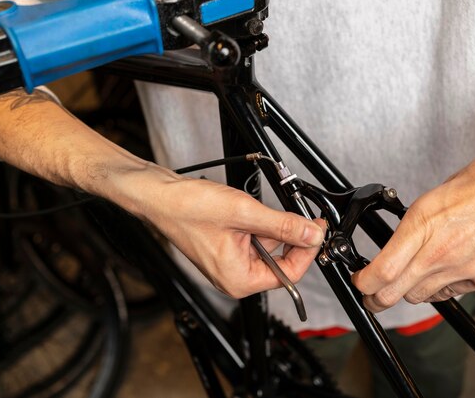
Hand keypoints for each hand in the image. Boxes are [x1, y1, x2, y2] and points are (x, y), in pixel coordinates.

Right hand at [0, 90, 324, 298]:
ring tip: (269, 207)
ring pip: (269, 247)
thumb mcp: (245, 214)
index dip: (308, 249)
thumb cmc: (186, 209)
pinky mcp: (226, 247)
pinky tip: (255, 209)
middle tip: (304, 214)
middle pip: (282, 261)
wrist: (156, 194)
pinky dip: (262, 224)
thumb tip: (311, 233)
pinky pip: (255, 239)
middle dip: (294, 237)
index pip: (291, 273)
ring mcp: (230, 262)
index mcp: (240, 280)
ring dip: (277, 227)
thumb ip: (283, 225)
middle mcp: (236, 277)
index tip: (318, 228)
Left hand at [352, 118, 474, 312]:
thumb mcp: (438, 194)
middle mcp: (441, 252)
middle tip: (371, 294)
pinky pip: (452, 292)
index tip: (360, 280)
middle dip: (376, 298)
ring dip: (409, 291)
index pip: (382, 271)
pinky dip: (441, 287)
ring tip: (409, 279)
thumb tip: (404, 238)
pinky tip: (444, 272)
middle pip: (394, 294)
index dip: (364, 282)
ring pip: (422, 297)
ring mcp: (464, 269)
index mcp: (423, 224)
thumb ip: (419, 222)